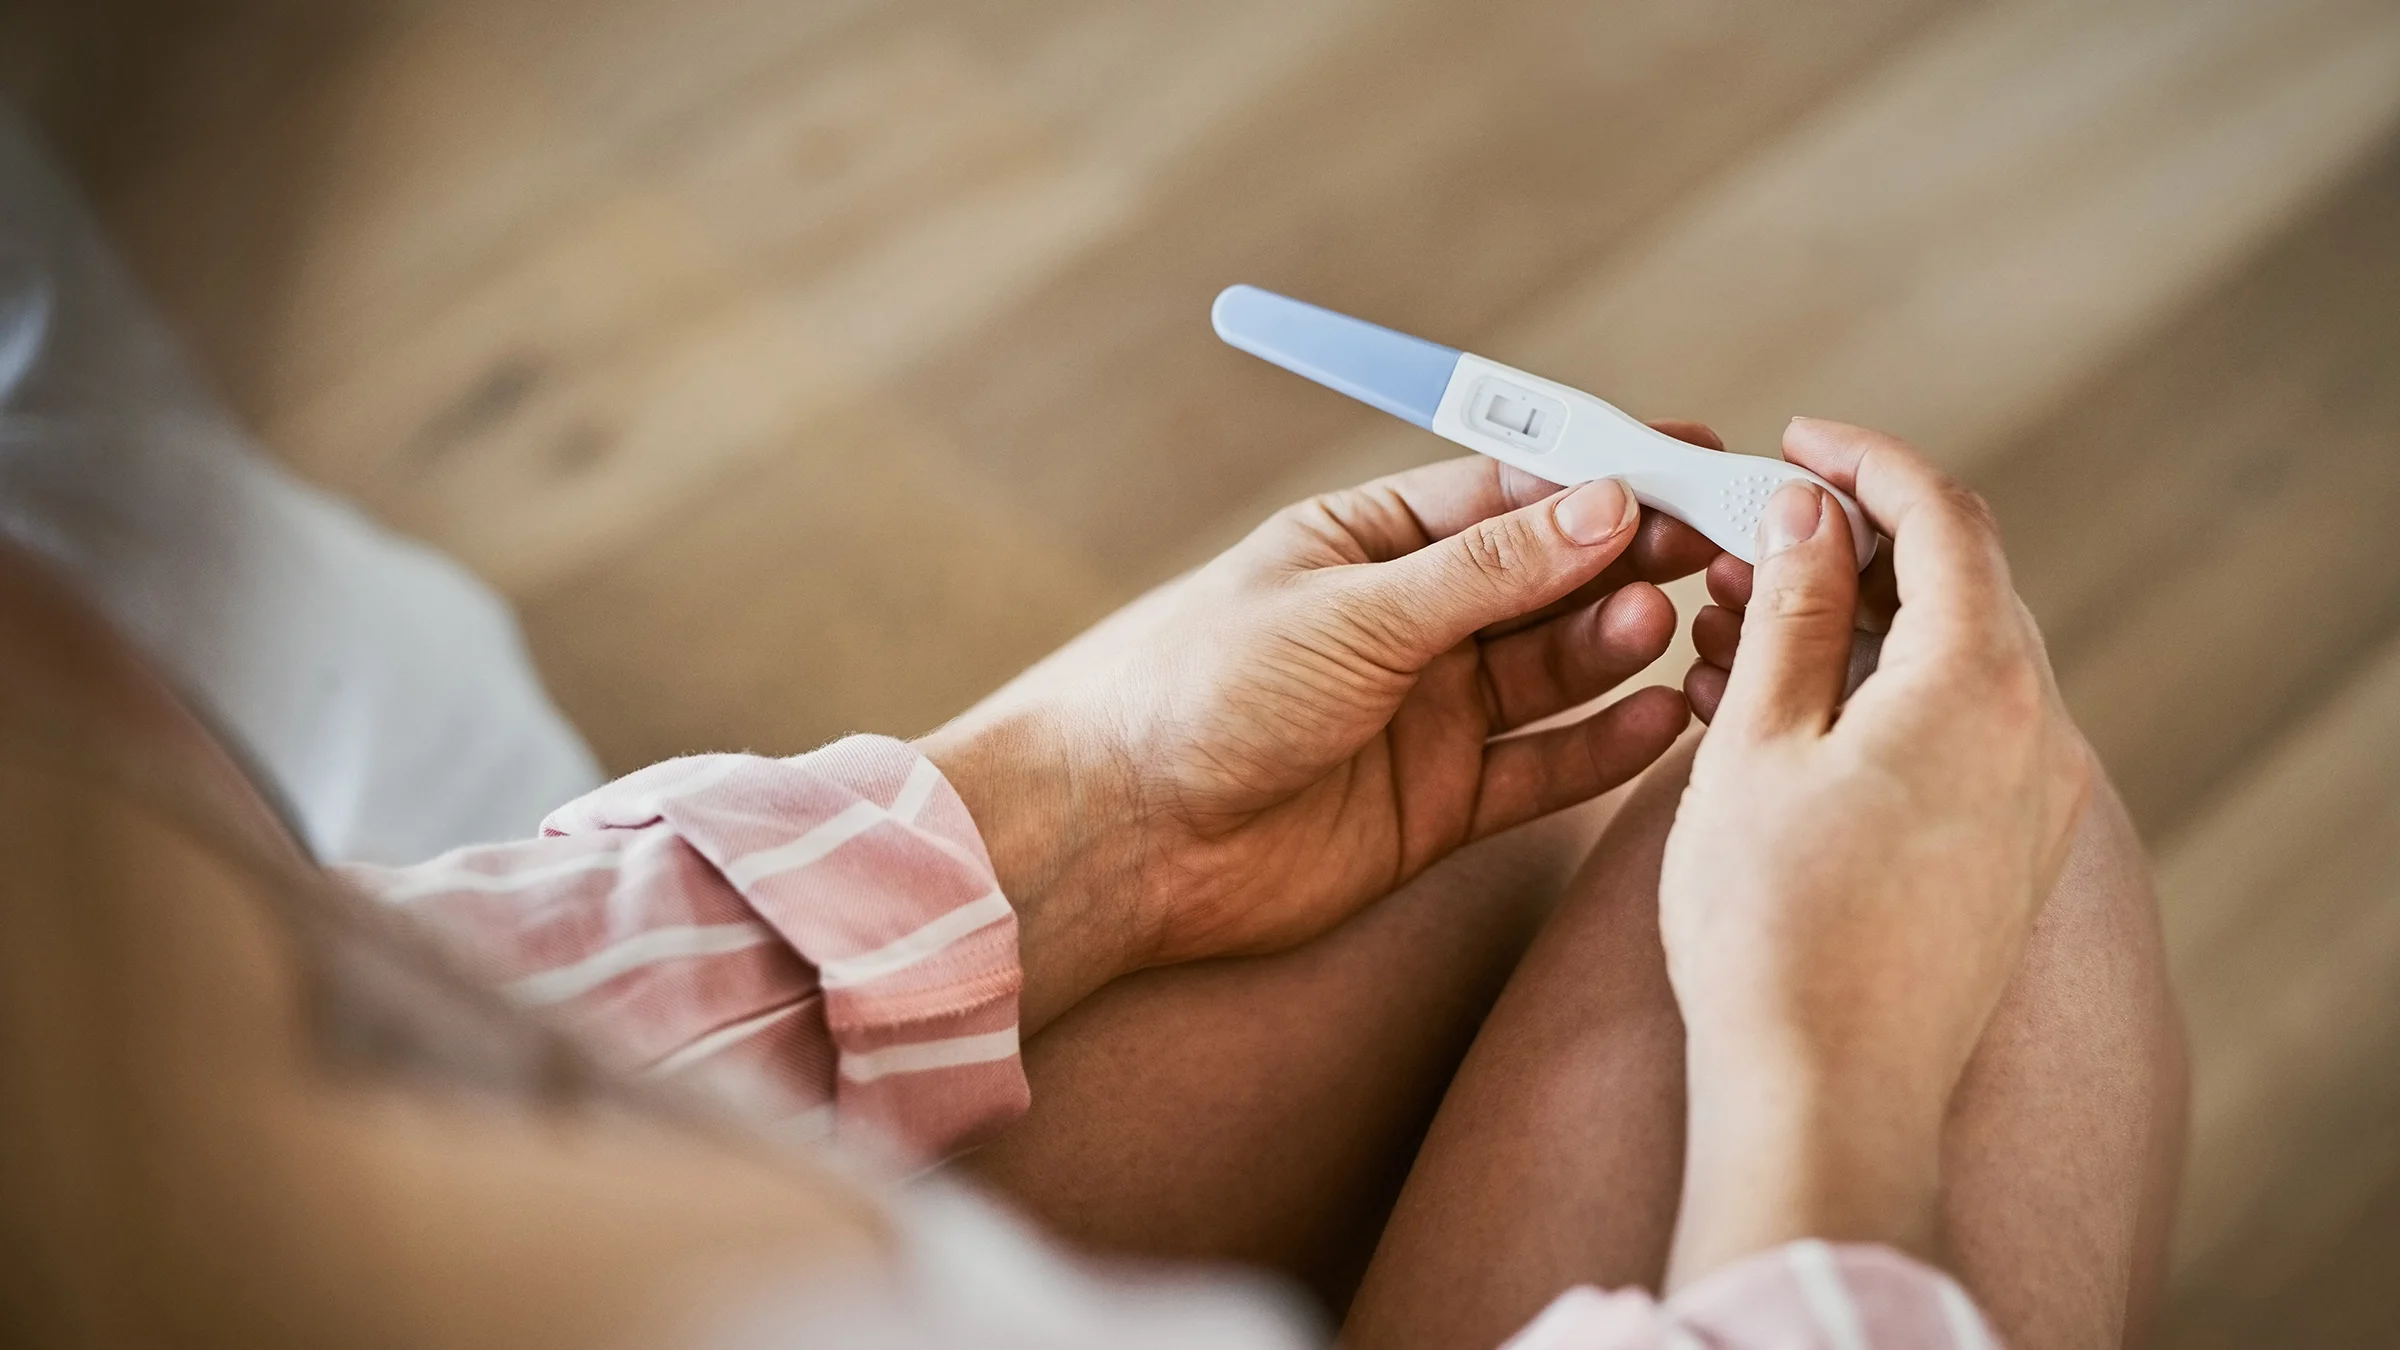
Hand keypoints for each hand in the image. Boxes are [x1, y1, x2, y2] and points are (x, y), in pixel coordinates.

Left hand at [923, 430, 1725, 1031]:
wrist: (1119, 837)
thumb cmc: (1200, 690)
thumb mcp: (1348, 611)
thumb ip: (1484, 571)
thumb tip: (1603, 504)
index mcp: (1371, 542)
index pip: (1512, 493)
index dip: (1603, 479)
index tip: (1695, 467)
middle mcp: (1409, 624)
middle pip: (1549, 580)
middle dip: (1630, 561)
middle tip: (1711, 551)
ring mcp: (1427, 716)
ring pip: (1555, 673)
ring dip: (1617, 646)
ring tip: (1665, 626)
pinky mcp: (1438, 807)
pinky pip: (1543, 770)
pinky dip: (1604, 748)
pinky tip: (1662, 719)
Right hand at [1657, 418, 2092, 1283]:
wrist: (1827, 1096)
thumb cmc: (1773, 926)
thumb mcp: (1756, 741)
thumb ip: (1789, 610)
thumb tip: (1803, 516)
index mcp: (1978, 683)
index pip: (1944, 517)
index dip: (1865, 461)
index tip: (1795, 444)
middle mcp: (2032, 731)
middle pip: (1956, 585)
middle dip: (1845, 548)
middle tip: (1739, 547)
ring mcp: (2031, 799)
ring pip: (1948, 662)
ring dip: (1851, 627)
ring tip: (1732, 634)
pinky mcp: (2008, 855)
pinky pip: (1952, 734)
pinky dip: (1873, 698)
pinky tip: (1778, 718)